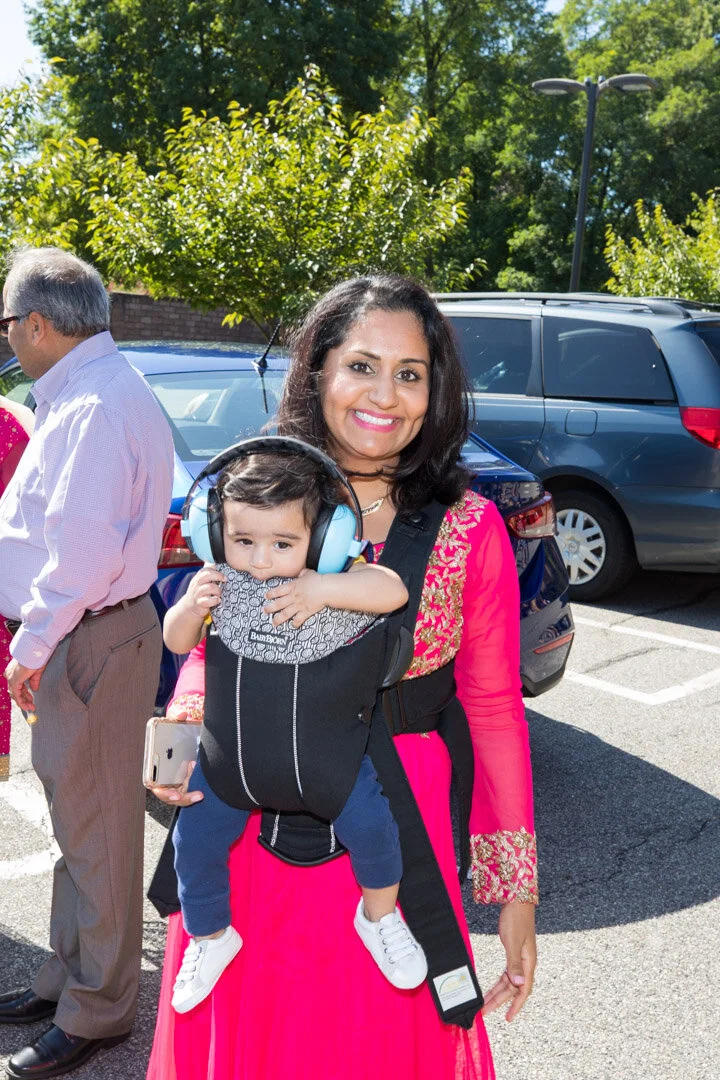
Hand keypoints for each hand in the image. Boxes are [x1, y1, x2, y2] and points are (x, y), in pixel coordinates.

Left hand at [4, 659, 45, 711]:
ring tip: (31, 707)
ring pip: (15, 694)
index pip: (17, 685)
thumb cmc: (36, 657)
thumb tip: (35, 689)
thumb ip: (34, 680)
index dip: (24, 693)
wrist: (34, 652)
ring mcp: (11, 678)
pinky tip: (27, 706)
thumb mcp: (36, 671)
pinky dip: (22, 702)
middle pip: (15, 691)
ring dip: (23, 702)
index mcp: (14, 671)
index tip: (31, 699)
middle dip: (24, 699)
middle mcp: (10, 674)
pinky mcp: (14, 681)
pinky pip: (17, 695)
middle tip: (31, 705)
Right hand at [148, 716, 202, 806]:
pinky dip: (192, 794)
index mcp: (154, 771)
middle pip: (170, 796)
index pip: (156, 787)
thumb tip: (182, 714)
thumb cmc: (168, 737)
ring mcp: (171, 785)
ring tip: (200, 794)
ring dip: (188, 798)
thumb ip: (174, 720)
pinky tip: (201, 791)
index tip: (176, 794)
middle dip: (182, 798)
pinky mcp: (180, 786)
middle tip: (197, 795)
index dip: (165, 792)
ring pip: (179, 797)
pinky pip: (185, 794)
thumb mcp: (170, 728)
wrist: (174, 741)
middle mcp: (162, 781)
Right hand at [182, 565, 226, 619]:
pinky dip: (215, 600)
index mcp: (199, 577)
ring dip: (217, 590)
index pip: (206, 569)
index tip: (224, 574)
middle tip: (225, 580)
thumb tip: (213, 558)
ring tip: (219, 593)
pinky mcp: (199, 603)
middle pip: (206, 575)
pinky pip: (207, 600)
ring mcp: (197, 593)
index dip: (216, 570)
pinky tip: (218, 600)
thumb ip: (208, 570)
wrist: (189, 607)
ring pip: (208, 588)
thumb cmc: (199, 591)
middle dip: (218, 576)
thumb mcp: (202, 580)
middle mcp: (197, 584)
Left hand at [263, 569, 326, 627]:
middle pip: (278, 603)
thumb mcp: (309, 573)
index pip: (278, 590)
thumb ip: (303, 574)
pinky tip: (292, 625)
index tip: (266, 596)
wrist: (326, 588)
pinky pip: (298, 619)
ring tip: (274, 622)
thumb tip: (302, 573)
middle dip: (270, 608)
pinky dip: (295, 623)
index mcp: (293, 586)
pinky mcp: (306, 612)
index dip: (271, 594)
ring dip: (278, 619)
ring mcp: (299, 605)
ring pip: (285, 613)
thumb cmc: (318, 580)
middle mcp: (293, 597)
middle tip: (264, 611)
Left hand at [481, 900, 536, 1021]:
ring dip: (498, 992)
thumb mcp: (513, 941)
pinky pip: (507, 972)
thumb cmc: (516, 918)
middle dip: (500, 1001)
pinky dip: (500, 981)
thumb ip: (515, 963)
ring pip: (509, 981)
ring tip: (486, 1003)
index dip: (516, 1005)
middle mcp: (526, 963)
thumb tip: (519, 984)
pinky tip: (494, 987)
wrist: (518, 899)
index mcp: (528, 962)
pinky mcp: (514, 951)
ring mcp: (520, 957)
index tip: (507, 1018)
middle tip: (485, 1011)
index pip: (523, 990)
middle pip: (513, 988)